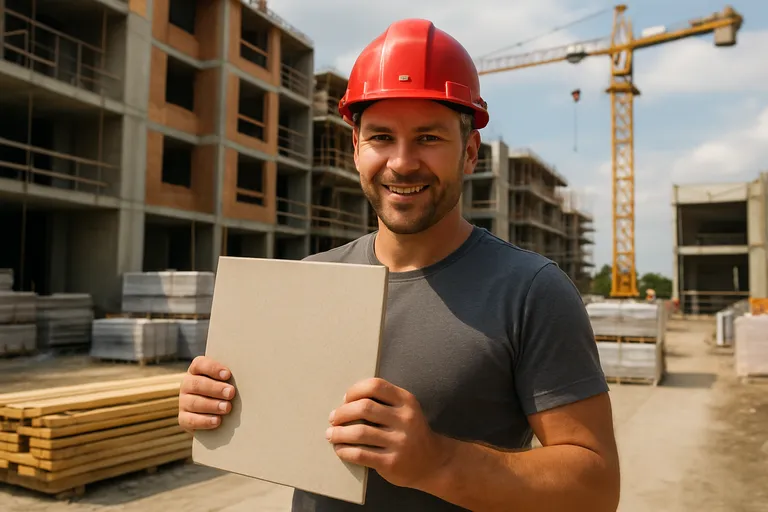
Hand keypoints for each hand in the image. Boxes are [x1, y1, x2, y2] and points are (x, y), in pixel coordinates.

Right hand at [178, 356, 235, 431]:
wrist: (213, 414)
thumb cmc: (225, 392)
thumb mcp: (226, 382)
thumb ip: (230, 378)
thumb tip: (248, 378)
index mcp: (196, 371)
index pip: (200, 364)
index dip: (213, 368)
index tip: (227, 374)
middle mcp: (187, 385)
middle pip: (197, 384)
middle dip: (215, 388)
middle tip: (231, 393)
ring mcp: (183, 402)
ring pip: (194, 402)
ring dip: (212, 405)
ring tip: (227, 407)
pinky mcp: (183, 419)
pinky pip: (191, 420)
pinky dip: (205, 421)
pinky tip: (217, 421)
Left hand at [326, 378, 452, 489]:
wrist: (433, 462)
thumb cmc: (411, 432)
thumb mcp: (406, 410)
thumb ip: (384, 401)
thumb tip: (345, 401)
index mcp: (406, 401)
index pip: (375, 386)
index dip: (354, 390)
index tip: (344, 400)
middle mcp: (405, 419)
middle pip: (364, 408)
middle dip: (342, 413)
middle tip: (333, 418)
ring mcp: (399, 442)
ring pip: (359, 432)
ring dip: (338, 433)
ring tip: (331, 434)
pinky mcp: (391, 462)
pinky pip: (360, 454)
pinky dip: (345, 451)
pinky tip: (340, 449)